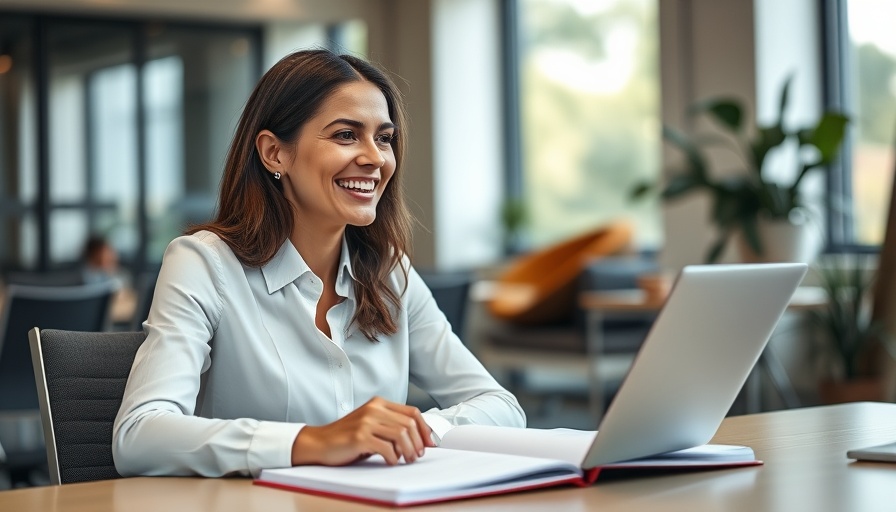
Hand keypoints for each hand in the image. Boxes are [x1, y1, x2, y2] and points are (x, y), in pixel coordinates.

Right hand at [291, 396, 436, 465]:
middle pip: (409, 424)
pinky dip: (393, 458)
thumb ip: (391, 426)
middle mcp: (374, 409)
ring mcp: (366, 421)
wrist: (319, 442)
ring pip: (401, 435)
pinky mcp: (360, 436)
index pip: (412, 412)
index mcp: (379, 403)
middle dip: (418, 442)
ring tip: (406, 460)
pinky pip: (387, 448)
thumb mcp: (371, 424)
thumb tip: (419, 439)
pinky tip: (390, 461)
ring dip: (408, 451)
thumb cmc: (346, 437)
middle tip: (416, 455)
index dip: (425, 429)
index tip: (429, 443)